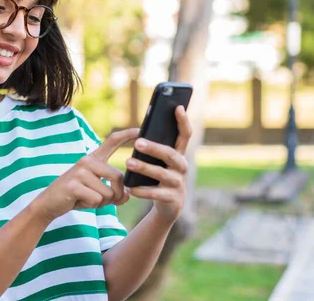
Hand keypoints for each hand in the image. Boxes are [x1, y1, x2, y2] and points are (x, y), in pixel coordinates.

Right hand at [31, 128, 139, 222]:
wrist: (50, 203)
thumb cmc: (77, 196)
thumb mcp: (98, 191)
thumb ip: (114, 191)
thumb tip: (127, 195)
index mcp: (93, 159)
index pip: (111, 142)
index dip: (126, 135)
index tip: (139, 130)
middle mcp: (87, 161)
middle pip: (118, 177)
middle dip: (116, 195)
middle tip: (103, 200)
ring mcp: (80, 171)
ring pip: (108, 192)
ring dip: (102, 203)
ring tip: (87, 199)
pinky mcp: (74, 184)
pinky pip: (96, 199)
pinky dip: (91, 206)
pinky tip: (80, 201)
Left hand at [124, 106, 191, 223]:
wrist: (168, 206)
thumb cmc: (159, 177)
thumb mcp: (159, 162)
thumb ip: (154, 148)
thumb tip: (139, 133)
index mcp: (179, 154)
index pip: (185, 135)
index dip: (183, 121)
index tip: (177, 107)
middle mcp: (181, 167)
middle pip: (170, 154)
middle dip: (154, 148)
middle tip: (137, 142)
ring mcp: (178, 183)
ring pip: (161, 174)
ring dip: (144, 168)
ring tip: (128, 163)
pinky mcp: (172, 199)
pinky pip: (156, 194)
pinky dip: (142, 191)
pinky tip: (130, 189)